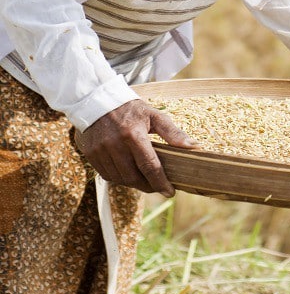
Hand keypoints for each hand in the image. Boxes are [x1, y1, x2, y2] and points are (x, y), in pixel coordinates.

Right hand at [74, 99, 197, 196]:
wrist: (99, 101)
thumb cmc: (132, 110)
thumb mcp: (155, 116)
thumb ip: (173, 133)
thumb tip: (194, 147)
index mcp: (133, 134)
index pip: (149, 166)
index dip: (161, 182)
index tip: (171, 192)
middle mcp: (114, 144)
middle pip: (134, 177)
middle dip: (149, 186)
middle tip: (159, 187)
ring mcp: (100, 150)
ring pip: (120, 179)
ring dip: (135, 184)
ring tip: (145, 180)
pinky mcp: (91, 154)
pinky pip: (107, 175)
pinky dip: (120, 179)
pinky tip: (129, 173)